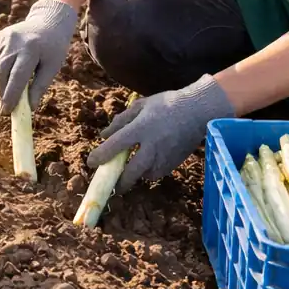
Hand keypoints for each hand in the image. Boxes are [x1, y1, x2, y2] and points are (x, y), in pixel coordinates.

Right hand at [0, 0, 78, 112]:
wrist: (48, 21)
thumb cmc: (53, 47)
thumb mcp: (53, 66)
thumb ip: (40, 86)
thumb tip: (30, 108)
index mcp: (30, 49)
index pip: (17, 77)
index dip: (11, 96)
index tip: (7, 111)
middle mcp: (14, 41)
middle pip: (2, 73)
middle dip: (4, 92)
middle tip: (8, 106)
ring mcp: (4, 37)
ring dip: (3, 82)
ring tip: (13, 88)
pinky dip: (2, 70)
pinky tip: (12, 68)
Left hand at [87, 76, 234, 193]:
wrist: (198, 111)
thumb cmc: (167, 104)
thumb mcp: (141, 106)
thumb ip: (121, 121)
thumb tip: (103, 136)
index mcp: (141, 128)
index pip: (116, 146)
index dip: (101, 156)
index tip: (91, 163)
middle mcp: (152, 145)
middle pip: (131, 172)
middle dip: (120, 182)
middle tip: (112, 184)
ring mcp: (164, 156)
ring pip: (144, 175)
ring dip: (135, 175)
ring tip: (131, 168)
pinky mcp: (173, 163)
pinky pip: (156, 173)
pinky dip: (149, 171)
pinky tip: (148, 161)